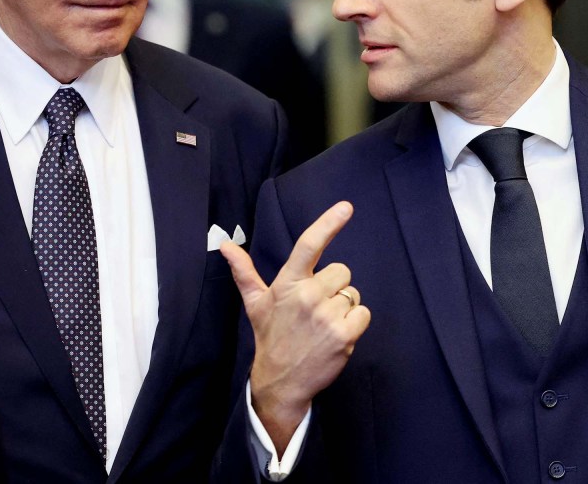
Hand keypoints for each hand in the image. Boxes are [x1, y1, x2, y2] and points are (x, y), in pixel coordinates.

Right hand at [221, 201, 369, 455]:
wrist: (280, 381)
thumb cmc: (271, 336)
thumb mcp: (255, 303)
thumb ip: (244, 271)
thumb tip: (224, 244)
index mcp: (288, 283)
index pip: (308, 245)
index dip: (328, 223)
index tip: (346, 207)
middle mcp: (307, 296)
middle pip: (342, 271)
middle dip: (334, 287)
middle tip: (317, 307)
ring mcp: (326, 316)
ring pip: (353, 293)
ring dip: (344, 307)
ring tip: (323, 324)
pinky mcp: (344, 335)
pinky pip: (363, 313)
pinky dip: (355, 323)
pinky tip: (336, 335)